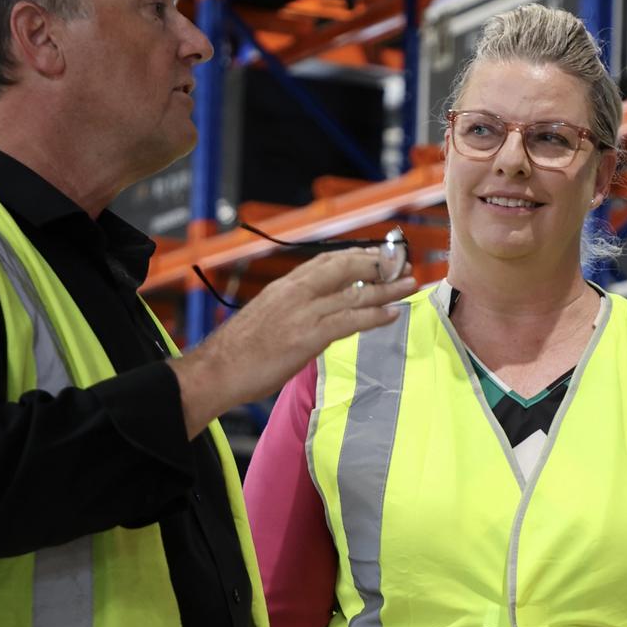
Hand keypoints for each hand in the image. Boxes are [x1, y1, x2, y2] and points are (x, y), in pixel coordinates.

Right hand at [172, 248, 415, 436]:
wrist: (216, 371)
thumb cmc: (239, 351)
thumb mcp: (268, 316)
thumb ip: (294, 308)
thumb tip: (318, 311)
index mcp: (286, 286)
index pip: (328, 261)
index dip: (358, 256)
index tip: (379, 256)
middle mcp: (296, 292)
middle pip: (346, 268)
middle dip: (378, 264)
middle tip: (402, 265)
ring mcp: (302, 313)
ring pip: (353, 294)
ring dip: (386, 288)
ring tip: (410, 285)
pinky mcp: (307, 337)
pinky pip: (349, 321)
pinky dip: (373, 316)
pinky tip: (392, 313)